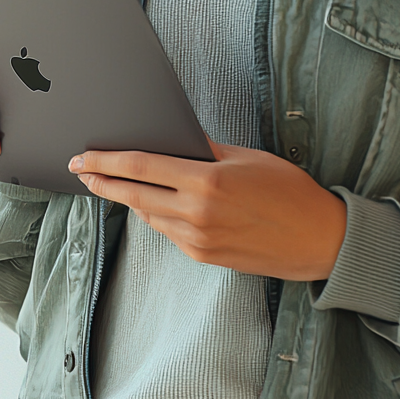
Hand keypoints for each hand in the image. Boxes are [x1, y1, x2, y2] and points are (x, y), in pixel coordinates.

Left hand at [69, 142, 346, 281]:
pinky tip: (154, 203)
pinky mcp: (203, 256)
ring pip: (150, 214)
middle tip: (81, 171)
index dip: (107, 161)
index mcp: (207, 181)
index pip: (142, 167)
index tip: (84, 158)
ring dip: (130, 198)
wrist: (318, 239)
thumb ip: (208, 151)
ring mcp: (198, 239)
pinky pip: (169, 231)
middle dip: (103, 182)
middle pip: (135, 194)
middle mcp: (197, 213)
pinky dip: (158, 214)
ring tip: (113, 183)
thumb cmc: (290, 192)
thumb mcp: (249, 158)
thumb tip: (179, 142)